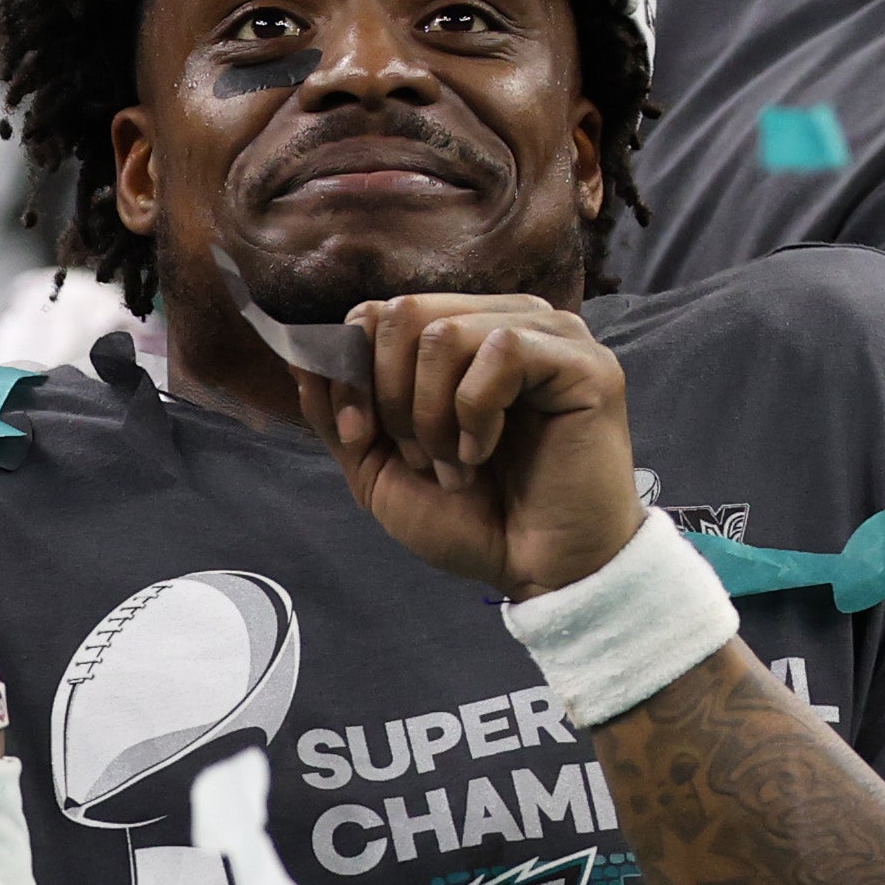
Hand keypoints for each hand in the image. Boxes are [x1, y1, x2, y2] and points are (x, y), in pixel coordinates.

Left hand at [290, 293, 643, 598]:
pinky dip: (476, 413)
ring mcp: (551, 336)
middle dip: (392, 397)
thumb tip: (299, 353)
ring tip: (457, 464)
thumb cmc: (471, 519)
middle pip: (406, 314)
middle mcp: (508, 320)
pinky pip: (501, 351)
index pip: (381, 312)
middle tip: (420, 458)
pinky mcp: (584, 363)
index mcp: (463, 333)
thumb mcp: (379, 466)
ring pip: (446, 332)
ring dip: (432, 415)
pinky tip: (487, 451)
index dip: (353, 372)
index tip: (361, 436)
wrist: (538, 572)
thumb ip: (341, 409)